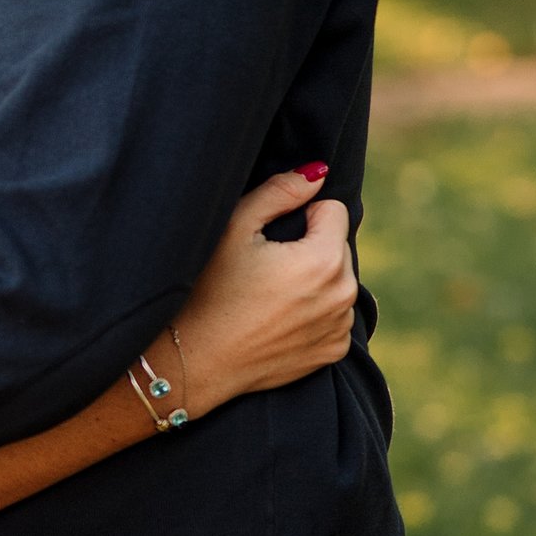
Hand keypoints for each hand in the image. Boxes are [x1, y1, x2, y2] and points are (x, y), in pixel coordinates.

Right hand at [172, 163, 355, 411]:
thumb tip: (316, 173)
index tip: (267, 236)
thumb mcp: (234, 228)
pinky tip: (275, 317)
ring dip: (313, 278)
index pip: (333, 209)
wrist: (192, 362)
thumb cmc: (206, 289)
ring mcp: (340, 328)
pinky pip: (333, 313)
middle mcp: (343, 295)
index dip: (298, 214)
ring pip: (336, 279)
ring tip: (266, 293)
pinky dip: (312, 310)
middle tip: (262, 266)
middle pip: (336, 245)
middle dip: (308, 246)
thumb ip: (279, 192)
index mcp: (324, 260)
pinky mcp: (331, 352)